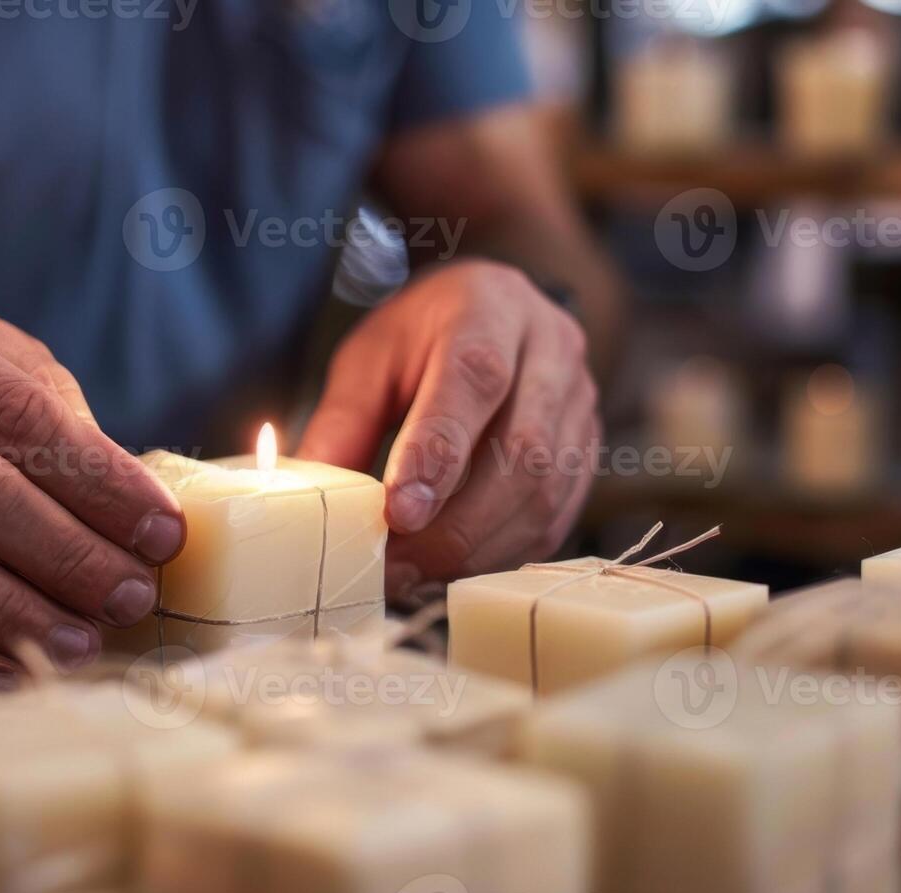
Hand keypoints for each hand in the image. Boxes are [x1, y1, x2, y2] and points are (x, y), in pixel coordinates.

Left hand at [298, 260, 599, 596]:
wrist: (497, 311)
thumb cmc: (424, 336)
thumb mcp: (370, 358)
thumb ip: (343, 422)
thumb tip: (311, 499)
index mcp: (490, 309)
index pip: (474, 381)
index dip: (439, 454)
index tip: (398, 513)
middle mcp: (552, 351)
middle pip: (522, 450)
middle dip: (457, 524)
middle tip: (396, 566)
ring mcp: (581, 403)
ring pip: (546, 492)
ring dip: (480, 547)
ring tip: (417, 575)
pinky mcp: (590, 449)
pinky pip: (559, 515)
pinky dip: (505, 552)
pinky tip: (457, 566)